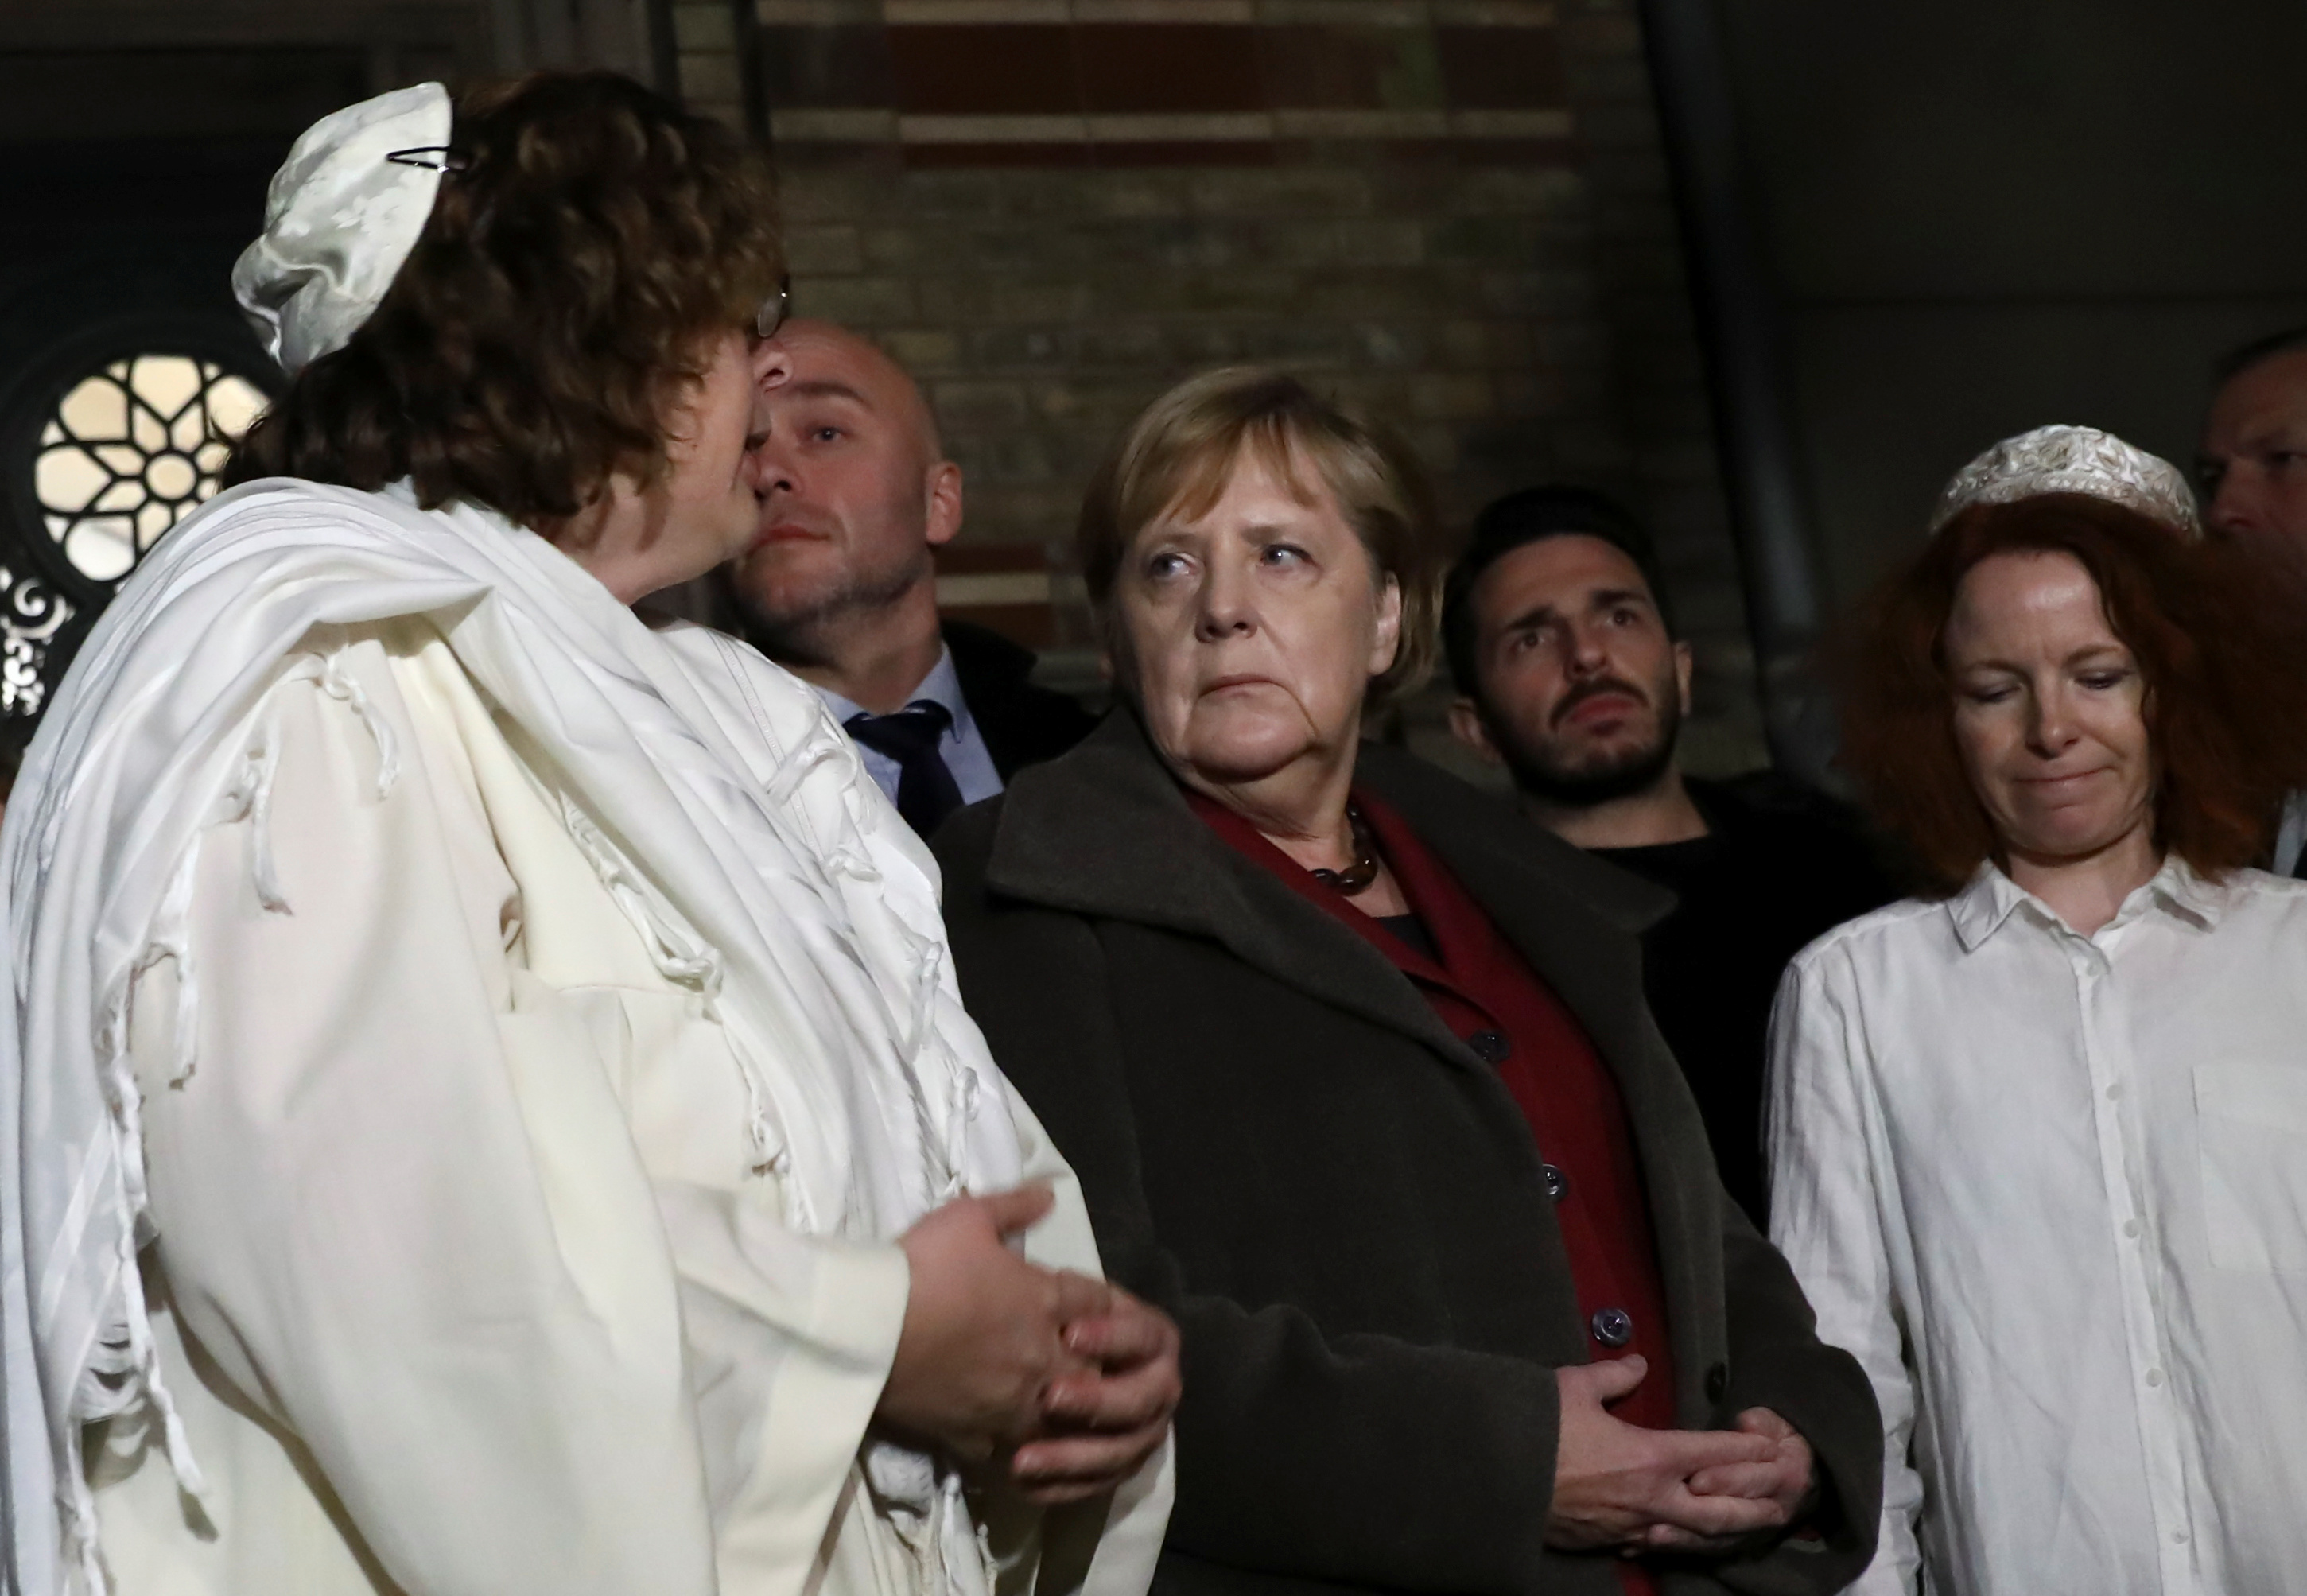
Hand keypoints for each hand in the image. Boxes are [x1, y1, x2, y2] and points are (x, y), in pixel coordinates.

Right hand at [878, 1185, 1107, 1460]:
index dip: (1103, 1302)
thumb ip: (1014, 1206)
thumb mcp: (967, 1217)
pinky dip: (1023, 1449)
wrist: (868, 1328)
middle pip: (1096, 1368)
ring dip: (1069, 1412)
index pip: (1097, 1302)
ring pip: (1064, 1418)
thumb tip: (1049, 1193)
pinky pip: (1015, 1453)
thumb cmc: (921, 1267)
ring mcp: (1013, 1402)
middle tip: (1093, 1362)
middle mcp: (1041, 1356)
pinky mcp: (980, 1435)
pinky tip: (1020, 1447)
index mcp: (1044, 1300)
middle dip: (1099, 1364)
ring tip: (1063, 1409)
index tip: (1098, 1305)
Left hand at [1008, 1287, 1180, 1505]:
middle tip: (1050, 1398)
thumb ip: (1067, 1288)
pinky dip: (1060, 1487)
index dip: (1112, 1337)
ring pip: (1118, 1453)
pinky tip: (1021, 1482)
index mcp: (1154, 1340)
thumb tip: (1044, 1261)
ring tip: (1022, 1460)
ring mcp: (1143, 1434)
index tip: (1070, 1335)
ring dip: (1071, 1457)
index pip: (1144, 1336)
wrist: (1067, 1366)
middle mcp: (1159, 1389)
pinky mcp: (1119, 1468)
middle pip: (1140, 1401)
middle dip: (1096, 1401)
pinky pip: (1095, 1486)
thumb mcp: (1066, 1295)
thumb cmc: (1065, 1322)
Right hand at [1545, 1357, 1791, 1552]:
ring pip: (1690, 1537)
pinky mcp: (1606, 1542)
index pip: (1713, 1452)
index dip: (1746, 1449)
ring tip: (1744, 1531)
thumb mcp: (1575, 1386)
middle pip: (1717, 1511)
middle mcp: (1651, 1498)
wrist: (1496, 1478)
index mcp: (1650, 1456)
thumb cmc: (1539, 1427)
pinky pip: (1651, 1544)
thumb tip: (1637, 1364)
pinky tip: (1675, 1537)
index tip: (1771, 1446)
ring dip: (1721, 1533)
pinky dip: (1672, 1541)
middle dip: (1753, 1507)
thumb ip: (1613, 1376)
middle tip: (1781, 1505)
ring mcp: (1630, 1526)